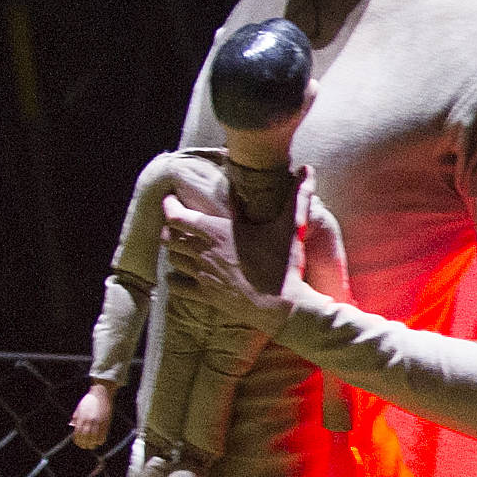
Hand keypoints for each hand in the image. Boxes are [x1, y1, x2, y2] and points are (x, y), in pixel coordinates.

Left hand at [71, 382, 114, 447]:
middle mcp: (90, 420)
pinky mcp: (106, 421)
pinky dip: (100, 440)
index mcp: (82, 417)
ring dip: (93, 443)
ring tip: (92, 445)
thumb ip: (76, 417)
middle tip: (85, 446)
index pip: (78, 433)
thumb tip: (72, 425)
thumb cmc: (89, 400)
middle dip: (84, 444)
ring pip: (95, 437)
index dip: (78, 440)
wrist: (101, 393)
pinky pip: (103, 434)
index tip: (78, 443)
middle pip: (86, 437)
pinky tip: (99, 441)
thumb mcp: (79, 408)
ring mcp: (98, 421)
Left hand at [161, 195, 287, 324]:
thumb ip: (297, 196)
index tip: (171, 199)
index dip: (169, 206)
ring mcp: (203, 275)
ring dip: (173, 250)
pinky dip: (174, 278)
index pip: (177, 216)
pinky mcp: (206, 295)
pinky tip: (179, 275)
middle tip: (177, 221)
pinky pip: (177, 286)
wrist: (281, 307)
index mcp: (218, 233)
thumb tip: (307, 169)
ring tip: (180, 244)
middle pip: (169, 237)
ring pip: (172, 258)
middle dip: (170, 227)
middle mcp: (204, 253)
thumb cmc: (283, 266)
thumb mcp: (290, 228)